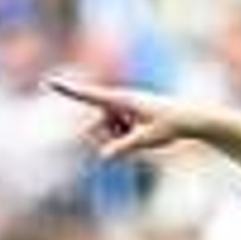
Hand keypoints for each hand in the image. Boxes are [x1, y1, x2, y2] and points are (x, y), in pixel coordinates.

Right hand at [47, 75, 196, 161]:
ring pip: (109, 130)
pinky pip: (119, 130)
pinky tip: (146, 134)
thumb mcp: (147, 139)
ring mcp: (125, 107)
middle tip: (127, 145)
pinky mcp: (131, 113)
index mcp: (122, 100)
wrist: (191, 118)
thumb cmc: (171, 126)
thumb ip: (123, 148)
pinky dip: (128, 137)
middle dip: (107, 138)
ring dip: (120, 139)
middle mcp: (120, 100)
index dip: (68, 90)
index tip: (48, 81)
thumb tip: (103, 157)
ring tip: (145, 136)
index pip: (89, 96)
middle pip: (98, 124)